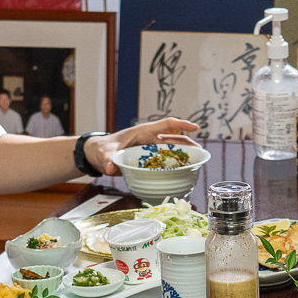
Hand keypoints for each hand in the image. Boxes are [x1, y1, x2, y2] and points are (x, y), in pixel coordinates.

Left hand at [86, 118, 200, 174]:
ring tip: (195, 163)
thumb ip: (108, 159)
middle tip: (200, 153)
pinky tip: (179, 173)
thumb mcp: (105, 153)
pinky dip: (172, 165)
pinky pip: (163, 160)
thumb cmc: (102, 149)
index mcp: (142, 132)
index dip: (181, 125)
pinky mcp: (147, 159)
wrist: (97, 154)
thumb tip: (110, 167)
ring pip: (170, 150)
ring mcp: (149, 149)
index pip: (166, 125)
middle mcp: (149, 139)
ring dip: (182, 155)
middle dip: (188, 144)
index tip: (195, 127)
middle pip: (173, 138)